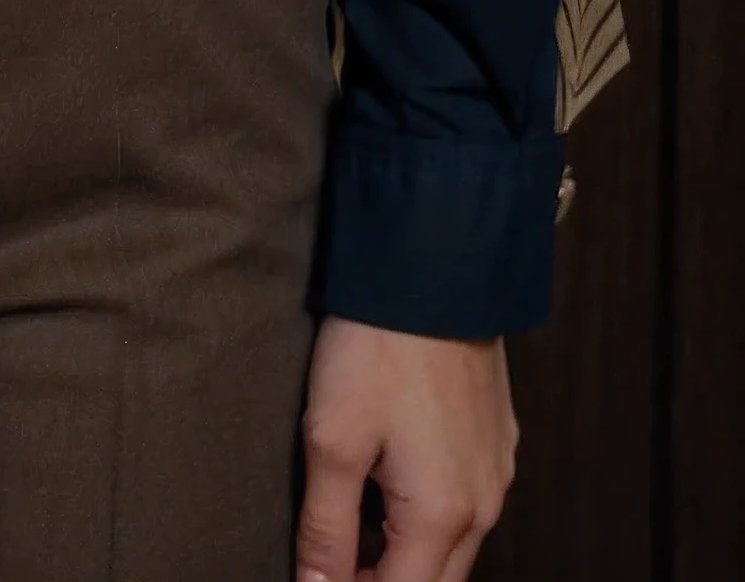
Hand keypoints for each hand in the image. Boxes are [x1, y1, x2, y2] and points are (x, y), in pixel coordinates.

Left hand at [296, 315, 517, 579]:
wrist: (433, 264)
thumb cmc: (376, 349)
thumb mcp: (332, 439)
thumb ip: (326, 529)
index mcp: (443, 517)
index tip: (317, 575)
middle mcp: (484, 506)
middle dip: (383, 580)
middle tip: (332, 558)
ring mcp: (497, 471)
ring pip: (454, 547)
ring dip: (407, 553)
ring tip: (354, 524)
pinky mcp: (497, 439)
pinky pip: (469, 504)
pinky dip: (430, 516)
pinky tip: (391, 482)